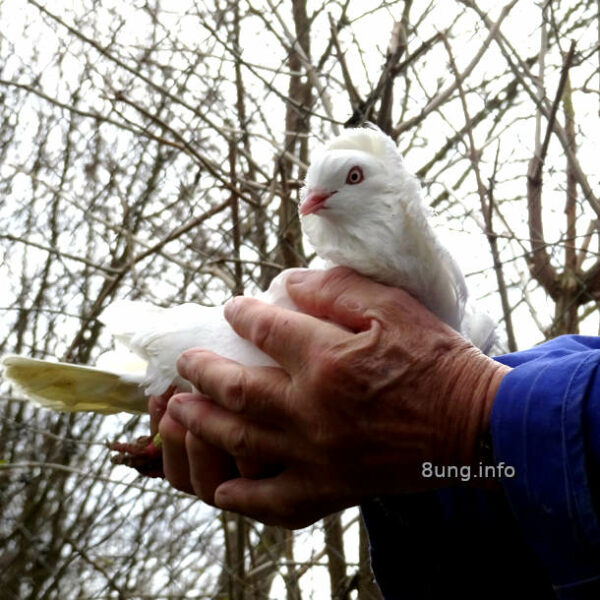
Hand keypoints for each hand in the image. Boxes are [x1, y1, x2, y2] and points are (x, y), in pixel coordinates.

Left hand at [160, 267, 509, 527]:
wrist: (475, 424)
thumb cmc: (436, 360)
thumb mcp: (392, 307)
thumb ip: (336, 290)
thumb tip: (288, 283)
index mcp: (326, 360)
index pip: (264, 329)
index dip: (241, 315)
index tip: (231, 309)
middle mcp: (312, 410)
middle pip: (237, 388)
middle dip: (202, 372)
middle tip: (184, 364)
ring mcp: (318, 455)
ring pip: (242, 441)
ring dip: (203, 424)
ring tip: (178, 412)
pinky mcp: (332, 488)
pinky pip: (276, 502)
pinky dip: (244, 500)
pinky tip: (221, 493)